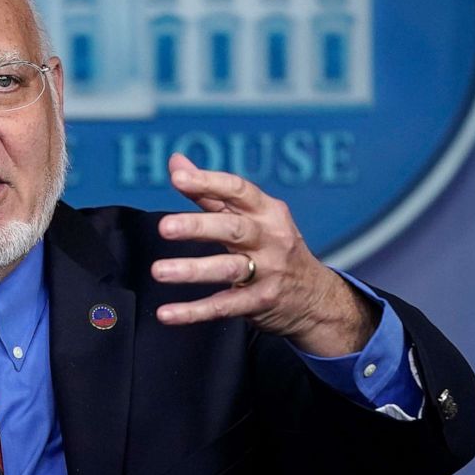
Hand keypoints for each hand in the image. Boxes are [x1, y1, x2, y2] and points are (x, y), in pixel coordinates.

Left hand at [152, 154, 377, 356]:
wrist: (315, 297)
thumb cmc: (272, 245)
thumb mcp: (250, 216)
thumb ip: (209, 192)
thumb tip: (175, 161)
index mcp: (266, 211)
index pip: (238, 191)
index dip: (208, 182)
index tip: (178, 177)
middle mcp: (270, 238)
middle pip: (233, 229)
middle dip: (198, 226)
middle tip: (164, 227)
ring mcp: (269, 272)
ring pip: (228, 269)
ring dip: (192, 270)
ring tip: (159, 271)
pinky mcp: (261, 302)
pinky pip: (224, 307)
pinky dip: (194, 311)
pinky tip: (166, 313)